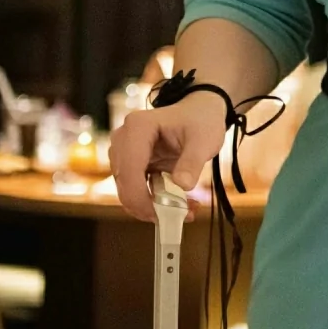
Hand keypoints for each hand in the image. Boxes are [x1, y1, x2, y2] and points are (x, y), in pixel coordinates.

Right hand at [110, 98, 229, 222]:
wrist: (198, 113)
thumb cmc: (200, 121)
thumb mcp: (204, 140)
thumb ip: (192, 162)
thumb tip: (182, 185)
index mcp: (137, 128)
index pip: (129, 170)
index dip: (140, 198)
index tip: (162, 215)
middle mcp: (123, 139)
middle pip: (124, 184)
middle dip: (148, 206)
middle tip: (181, 215)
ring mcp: (124, 152)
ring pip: (127, 191)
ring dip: (152, 206)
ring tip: (186, 209)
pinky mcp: (130, 164)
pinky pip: (135, 190)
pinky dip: (153, 201)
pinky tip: (178, 204)